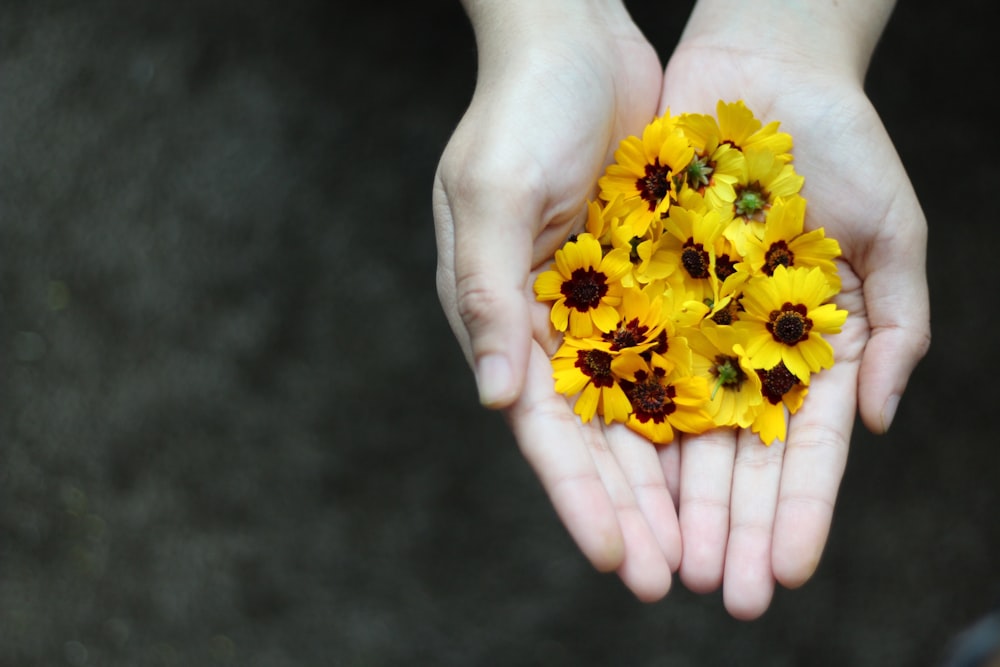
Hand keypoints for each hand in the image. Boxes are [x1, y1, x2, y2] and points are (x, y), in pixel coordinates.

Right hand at [433, 1, 683, 598]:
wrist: (573, 42)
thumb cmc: (519, 112)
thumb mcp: (489, 194)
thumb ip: (488, 295)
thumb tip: (495, 397)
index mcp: (502, 320)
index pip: (539, 427)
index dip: (576, 495)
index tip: (613, 556)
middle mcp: (551, 327)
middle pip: (594, 438)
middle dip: (630, 509)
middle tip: (669, 577)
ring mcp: (604, 307)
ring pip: (642, 412)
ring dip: (671, 478)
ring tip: (704, 543)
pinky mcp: (648, 281)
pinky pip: (679, 355)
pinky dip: (702, 405)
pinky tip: (736, 453)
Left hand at [658, 14, 930, 617]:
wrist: (761, 72)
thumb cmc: (842, 144)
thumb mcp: (892, 230)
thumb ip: (896, 323)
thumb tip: (877, 418)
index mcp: (806, 351)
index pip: (804, 450)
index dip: (799, 514)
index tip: (789, 573)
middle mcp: (739, 351)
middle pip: (734, 458)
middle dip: (730, 527)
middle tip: (723, 595)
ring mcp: (684, 328)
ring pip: (672, 432)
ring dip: (671, 503)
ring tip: (665, 565)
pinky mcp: (632, 295)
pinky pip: (620, 368)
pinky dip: (617, 425)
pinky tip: (615, 484)